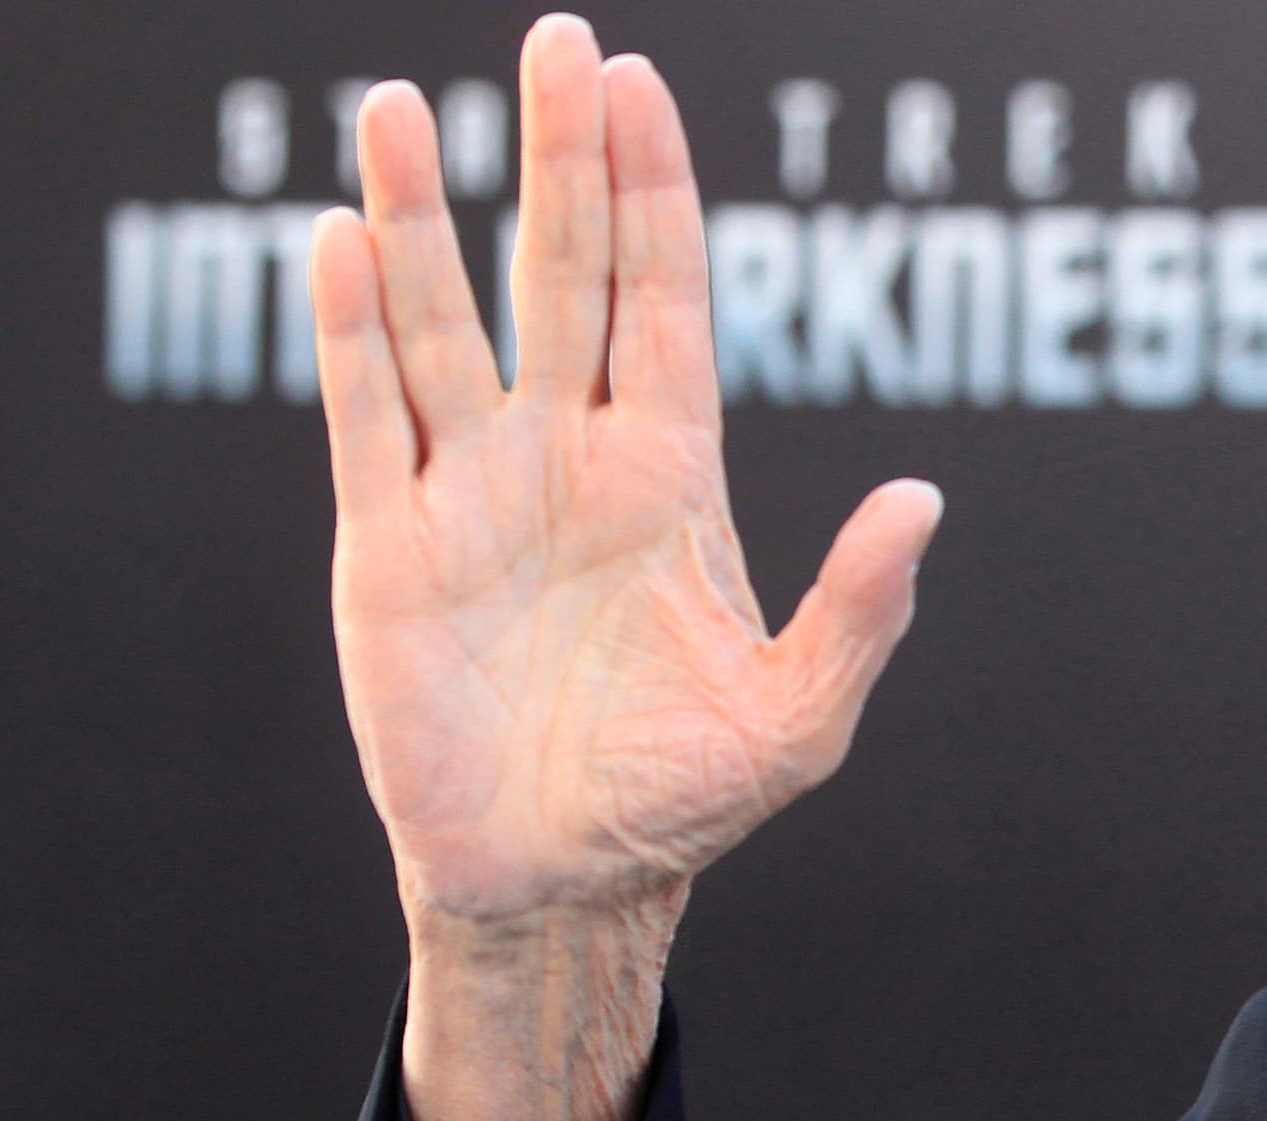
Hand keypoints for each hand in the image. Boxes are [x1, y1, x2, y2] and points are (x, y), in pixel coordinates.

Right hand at [310, 14, 940, 932]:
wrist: (564, 888)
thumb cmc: (684, 804)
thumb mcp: (800, 720)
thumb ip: (860, 611)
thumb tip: (922, 498)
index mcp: (671, 477)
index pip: (663, 300)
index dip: (654, 193)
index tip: (637, 84)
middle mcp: (568, 460)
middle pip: (564, 275)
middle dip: (561, 160)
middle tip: (557, 41)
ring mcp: (475, 494)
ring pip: (445, 325)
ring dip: (425, 218)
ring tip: (400, 107)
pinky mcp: (392, 549)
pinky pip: (370, 419)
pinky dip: (351, 330)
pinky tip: (344, 239)